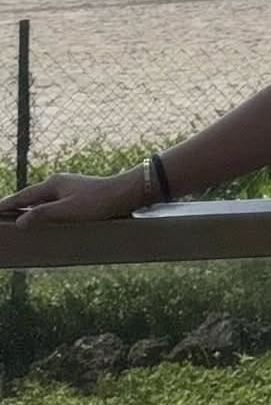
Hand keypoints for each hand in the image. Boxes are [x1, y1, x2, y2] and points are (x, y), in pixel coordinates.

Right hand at [0, 171, 143, 228]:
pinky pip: (53, 202)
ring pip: (42, 199)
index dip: (6, 205)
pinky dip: (43, 210)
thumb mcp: (68, 211)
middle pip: (31, 197)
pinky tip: (45, 217)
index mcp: (53, 185)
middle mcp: (58, 183)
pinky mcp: (78, 194)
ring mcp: (68, 187)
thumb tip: (19, 221)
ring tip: (17, 218)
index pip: (23, 197)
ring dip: (29, 208)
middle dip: (15, 206)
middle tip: (1, 215)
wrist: (125, 193)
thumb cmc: (98, 202)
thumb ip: (43, 215)